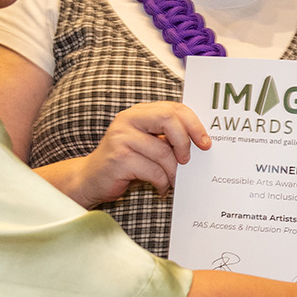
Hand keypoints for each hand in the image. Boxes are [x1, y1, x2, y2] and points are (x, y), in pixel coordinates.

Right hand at [35, 102, 209, 208]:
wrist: (90, 179)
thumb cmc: (126, 162)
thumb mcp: (148, 144)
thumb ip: (167, 137)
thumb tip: (202, 143)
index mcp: (140, 112)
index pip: (174, 108)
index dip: (194, 124)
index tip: (206, 143)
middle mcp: (128, 119)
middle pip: (169, 119)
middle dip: (185, 141)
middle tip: (188, 160)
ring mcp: (121, 137)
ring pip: (164, 152)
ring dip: (173, 172)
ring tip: (172, 181)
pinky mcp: (119, 158)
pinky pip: (153, 171)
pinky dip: (162, 183)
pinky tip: (160, 188)